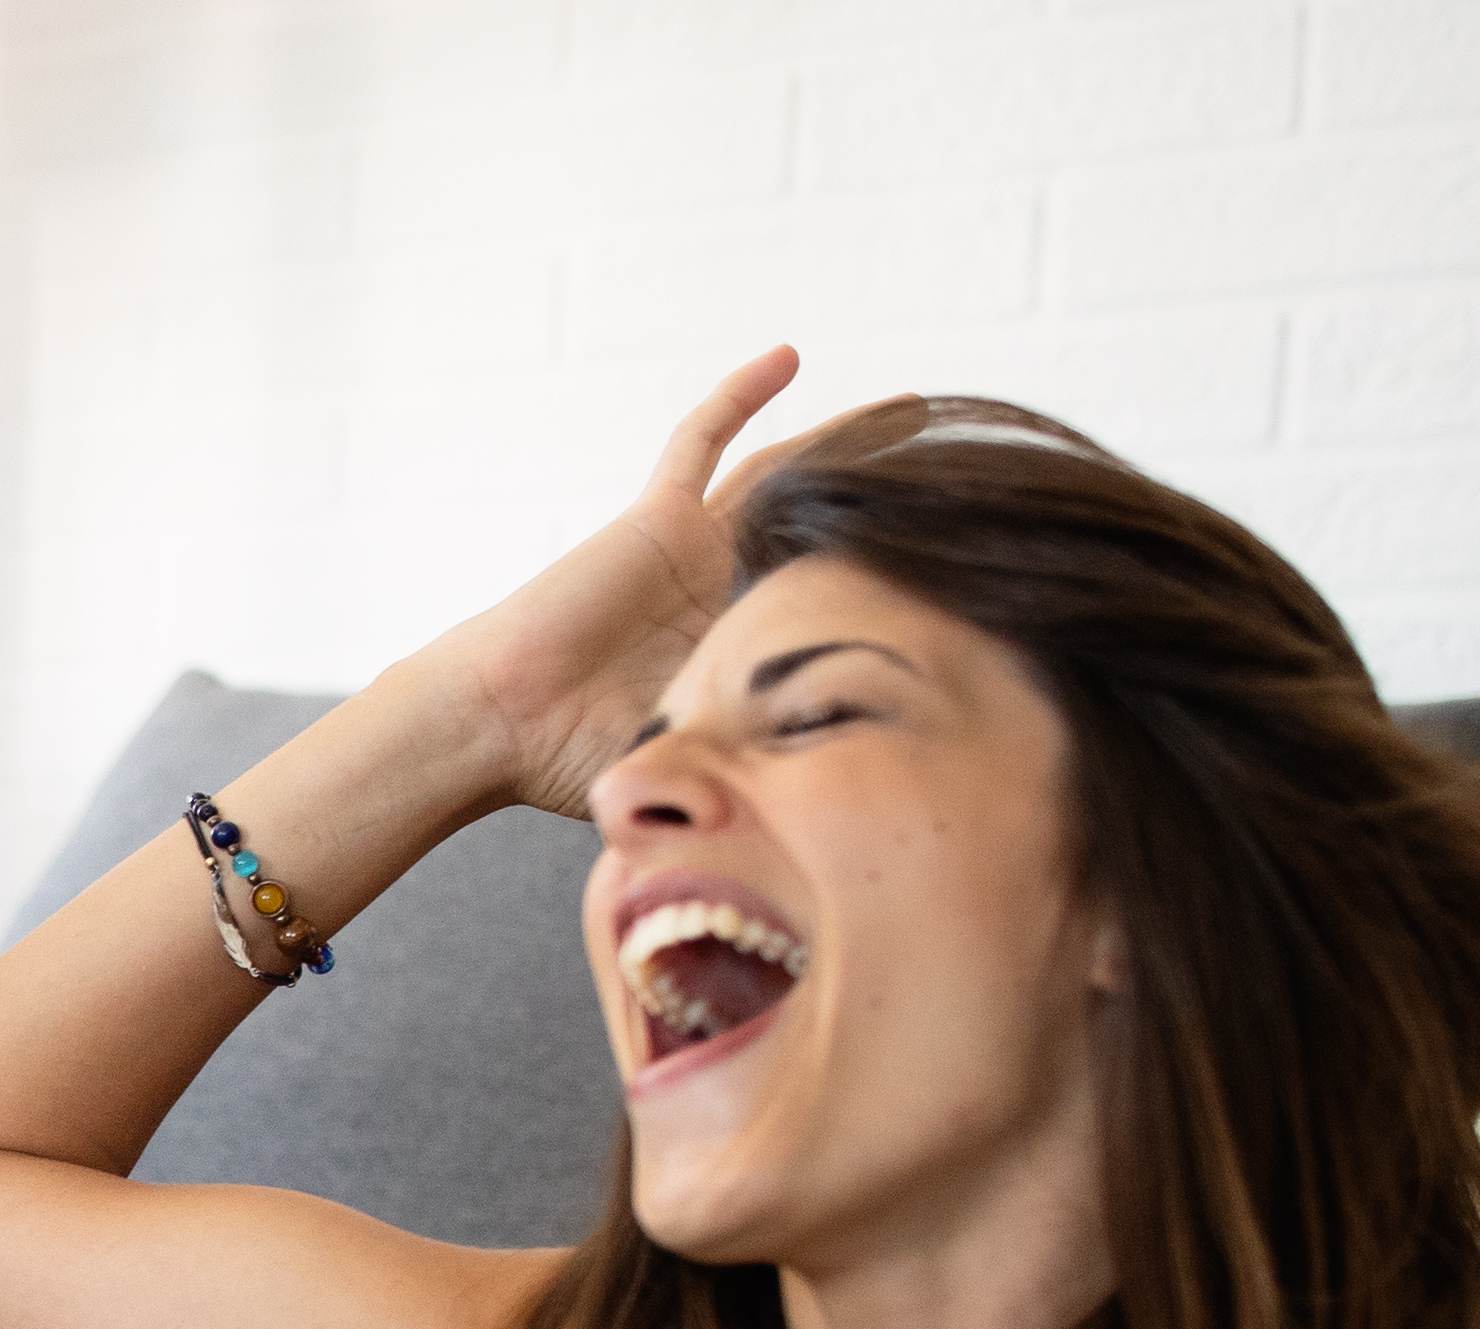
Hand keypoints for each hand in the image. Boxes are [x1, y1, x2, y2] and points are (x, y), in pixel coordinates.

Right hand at [447, 349, 927, 816]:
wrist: (503, 725)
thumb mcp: (702, 771)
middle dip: (889, 511)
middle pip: (827, 535)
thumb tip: (857, 822)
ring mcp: (694, 550)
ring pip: (784, 477)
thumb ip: (765, 775)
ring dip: (843, 441)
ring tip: (913, 408)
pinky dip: (739, 397)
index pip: (840, 609)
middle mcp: (726, 593)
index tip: (977, 581)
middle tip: (968, 484)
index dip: (898, 593)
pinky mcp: (657, 518)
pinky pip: (701, 441)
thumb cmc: (577, 764)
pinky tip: (789, 356)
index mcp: (744, 653)